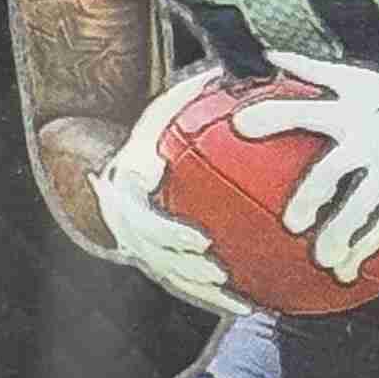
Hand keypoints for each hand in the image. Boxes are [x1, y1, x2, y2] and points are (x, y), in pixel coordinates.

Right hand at [92, 72, 248, 317]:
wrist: (123, 165)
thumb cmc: (156, 130)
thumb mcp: (166, 107)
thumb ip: (191, 95)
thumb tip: (232, 71)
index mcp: (127, 188)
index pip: (142, 213)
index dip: (169, 230)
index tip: (200, 237)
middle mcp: (128, 225)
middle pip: (153, 253)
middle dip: (184, 265)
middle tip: (216, 268)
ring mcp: (141, 249)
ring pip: (172, 277)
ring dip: (205, 293)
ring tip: (243, 301)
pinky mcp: (160, 265)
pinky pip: (189, 286)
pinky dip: (218, 299)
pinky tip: (255, 306)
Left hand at [227, 53, 378, 284]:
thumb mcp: (356, 78)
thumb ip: (310, 69)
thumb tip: (268, 54)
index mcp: (349, 110)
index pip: (305, 110)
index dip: (274, 114)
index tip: (240, 125)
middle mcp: (368, 138)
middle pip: (334, 170)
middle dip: (313, 196)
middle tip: (292, 223)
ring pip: (362, 206)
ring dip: (342, 234)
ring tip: (323, 260)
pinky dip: (366, 248)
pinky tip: (347, 273)